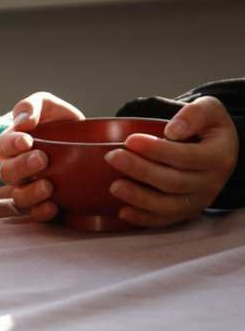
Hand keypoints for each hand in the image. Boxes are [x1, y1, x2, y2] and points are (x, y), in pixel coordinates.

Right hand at [0, 91, 84, 220]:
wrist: (84, 140)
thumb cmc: (57, 120)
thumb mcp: (46, 104)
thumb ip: (31, 106)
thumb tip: (23, 122)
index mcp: (11, 144)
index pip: (3, 146)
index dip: (11, 145)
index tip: (27, 141)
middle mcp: (16, 168)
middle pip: (7, 173)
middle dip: (23, 167)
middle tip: (42, 159)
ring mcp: (28, 187)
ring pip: (19, 197)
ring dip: (31, 193)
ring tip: (48, 186)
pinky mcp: (45, 202)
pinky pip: (36, 214)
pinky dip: (42, 212)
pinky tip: (54, 206)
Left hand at [105, 96, 237, 226]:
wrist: (216, 148)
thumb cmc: (206, 126)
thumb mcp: (209, 109)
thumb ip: (195, 114)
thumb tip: (173, 130)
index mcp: (219, 156)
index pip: (187, 156)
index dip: (157, 150)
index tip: (130, 140)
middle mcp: (211, 183)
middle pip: (174, 182)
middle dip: (141, 171)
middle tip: (112, 157)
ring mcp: (199, 201)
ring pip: (168, 206)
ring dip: (139, 198)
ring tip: (114, 186)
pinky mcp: (186, 213)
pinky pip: (165, 221)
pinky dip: (144, 219)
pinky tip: (123, 212)